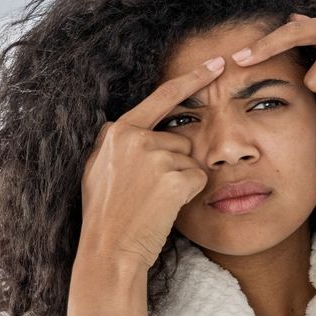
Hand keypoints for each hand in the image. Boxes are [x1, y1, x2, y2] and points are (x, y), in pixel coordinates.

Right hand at [78, 57, 221, 269]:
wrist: (109, 250)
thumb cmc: (107, 216)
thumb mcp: (99, 170)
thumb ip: (116, 144)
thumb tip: (125, 126)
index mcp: (116, 132)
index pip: (160, 98)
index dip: (190, 80)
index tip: (216, 64)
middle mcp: (134, 137)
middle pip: (181, 139)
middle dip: (175, 163)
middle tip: (149, 192)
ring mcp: (155, 156)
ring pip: (192, 160)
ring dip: (182, 180)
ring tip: (154, 201)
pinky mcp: (174, 177)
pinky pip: (199, 179)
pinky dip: (190, 194)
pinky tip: (166, 207)